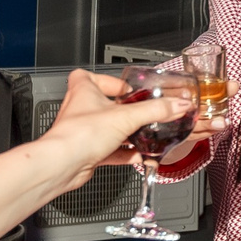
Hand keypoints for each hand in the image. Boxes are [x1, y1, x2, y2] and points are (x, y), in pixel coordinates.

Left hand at [40, 70, 191, 193]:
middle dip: (125, 110)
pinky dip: (126, 153)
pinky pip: (111, 151)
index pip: (92, 76)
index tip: (129, 88)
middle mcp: (81, 109)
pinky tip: (139, 156)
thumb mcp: (126, 117)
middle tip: (141, 112)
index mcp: (84, 90)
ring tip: (145, 134)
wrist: (63, 164)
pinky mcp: (88, 151)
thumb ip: (155, 111)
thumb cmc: (78, 134)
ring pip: (109, 129)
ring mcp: (84, 131)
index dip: (111, 81)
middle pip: (106, 104)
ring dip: (127, 133)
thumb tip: (177, 104)